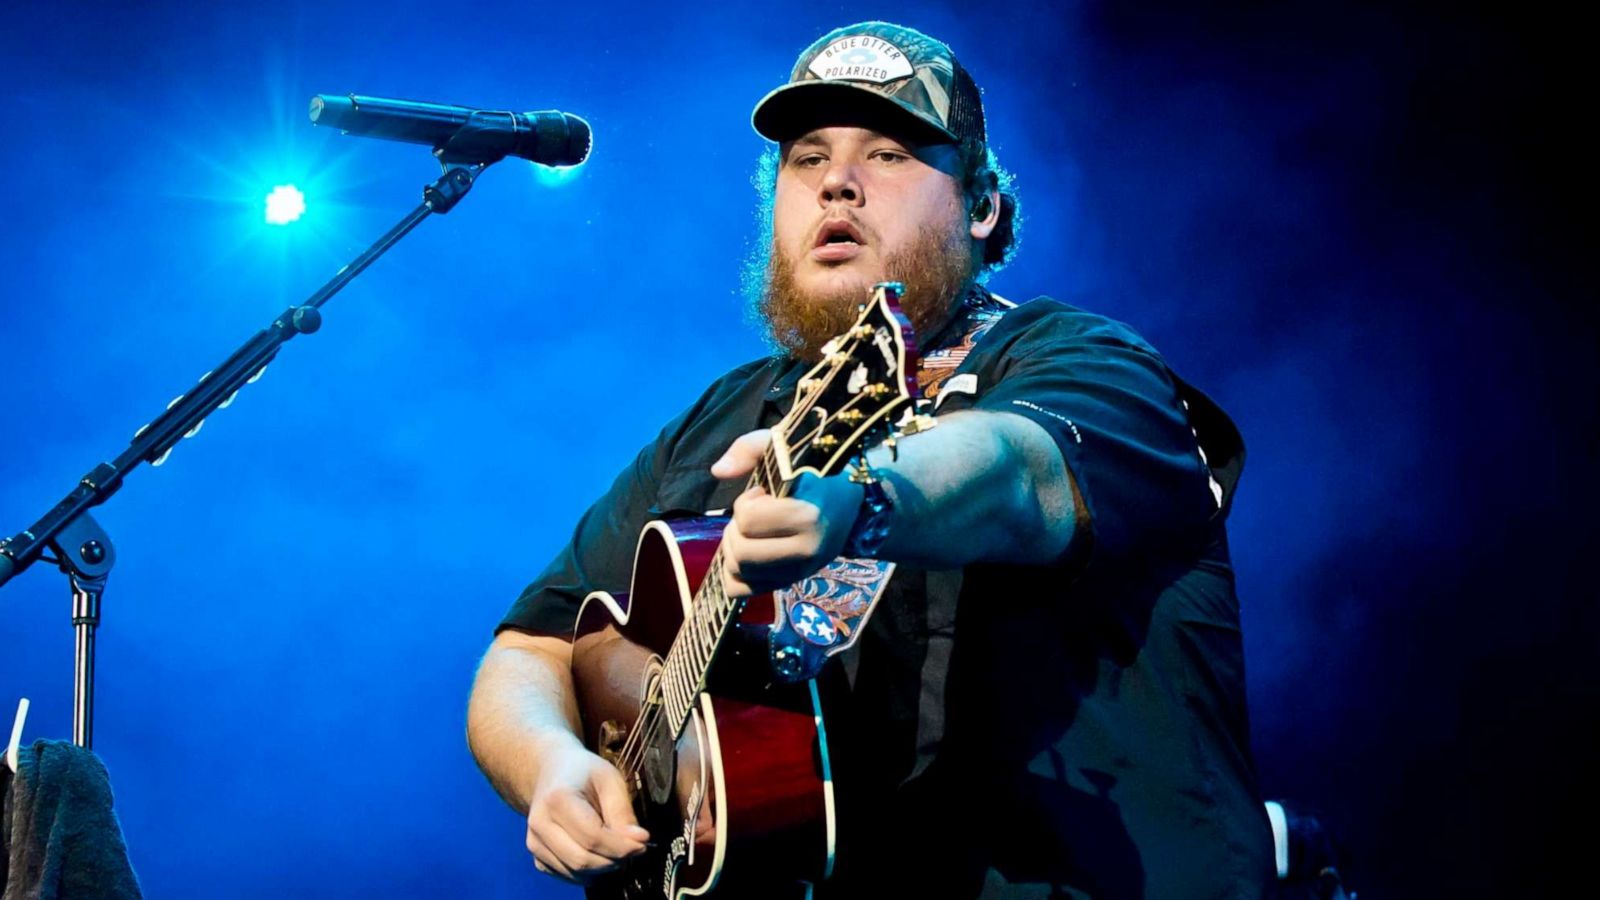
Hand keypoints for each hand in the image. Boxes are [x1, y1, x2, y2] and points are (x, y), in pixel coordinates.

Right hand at [525, 740, 649, 882]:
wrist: (551, 771)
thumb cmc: (584, 772)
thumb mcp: (609, 779)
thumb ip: (623, 811)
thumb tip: (639, 841)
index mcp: (558, 799)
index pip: (592, 837)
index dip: (621, 846)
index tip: (643, 842)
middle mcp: (540, 824)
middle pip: (582, 859)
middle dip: (614, 859)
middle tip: (634, 848)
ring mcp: (535, 842)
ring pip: (575, 872)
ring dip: (604, 867)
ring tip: (618, 848)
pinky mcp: (537, 856)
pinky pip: (567, 874)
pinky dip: (589, 871)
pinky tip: (600, 854)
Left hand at [711, 430, 864, 596]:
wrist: (853, 498)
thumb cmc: (816, 470)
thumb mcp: (784, 445)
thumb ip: (748, 449)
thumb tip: (718, 471)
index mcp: (808, 517)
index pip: (749, 521)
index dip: (746, 502)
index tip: (762, 493)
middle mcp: (807, 552)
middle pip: (741, 553)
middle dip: (736, 530)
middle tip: (752, 514)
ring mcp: (800, 572)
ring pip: (739, 573)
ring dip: (733, 548)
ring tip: (751, 531)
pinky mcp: (791, 582)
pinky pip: (742, 591)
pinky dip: (734, 574)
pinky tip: (746, 552)